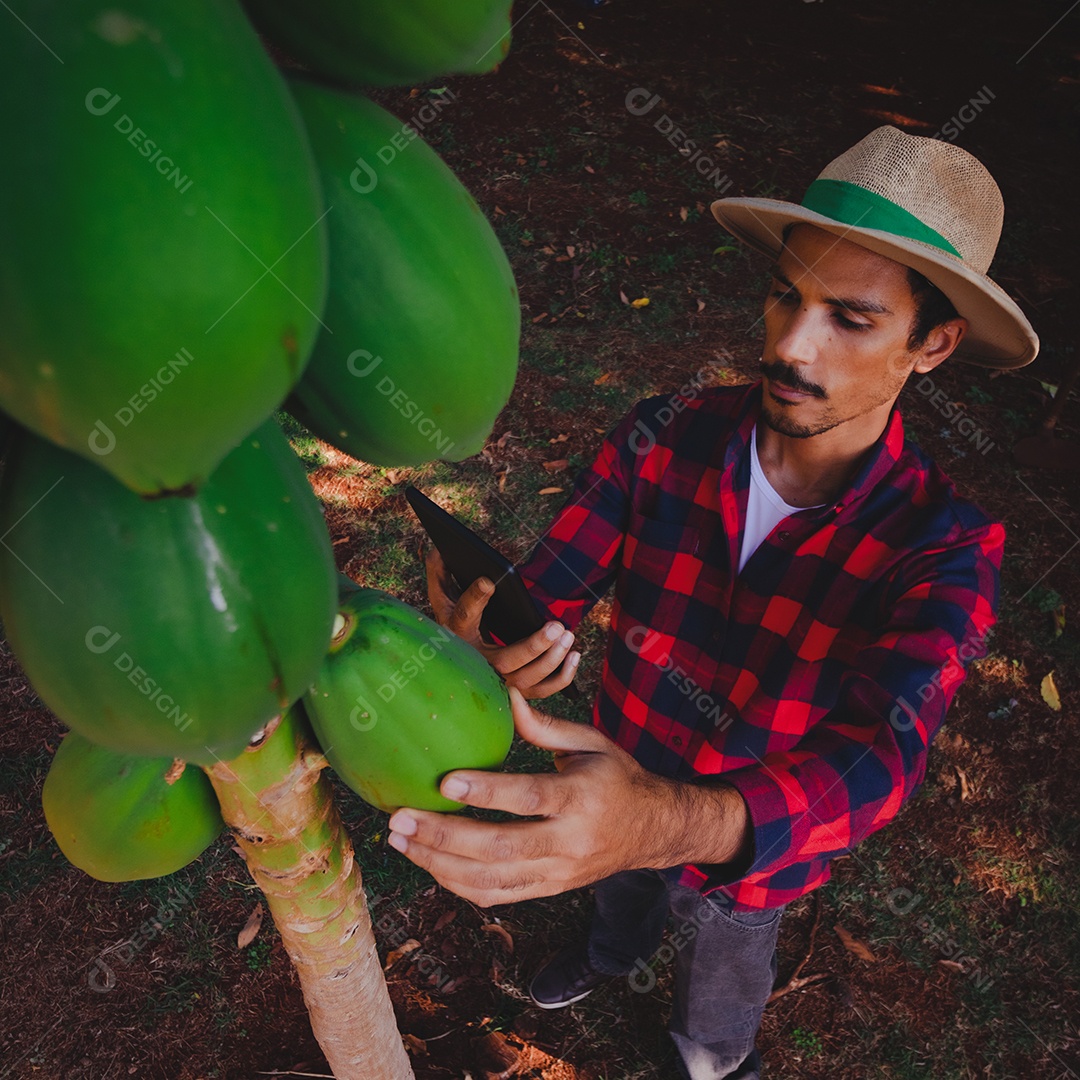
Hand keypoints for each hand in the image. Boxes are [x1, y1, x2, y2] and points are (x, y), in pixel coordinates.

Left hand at [385, 687, 687, 906]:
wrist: (653, 830)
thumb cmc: (617, 777)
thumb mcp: (591, 743)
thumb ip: (544, 725)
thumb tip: (502, 694)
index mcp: (582, 798)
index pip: (529, 798)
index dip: (486, 792)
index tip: (445, 781)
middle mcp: (570, 842)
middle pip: (499, 847)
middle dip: (443, 836)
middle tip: (399, 818)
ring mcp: (558, 873)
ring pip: (490, 880)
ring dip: (438, 863)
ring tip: (400, 841)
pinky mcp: (548, 890)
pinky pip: (496, 895)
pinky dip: (457, 883)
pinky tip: (429, 862)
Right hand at [424, 545, 579, 699]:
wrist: (458, 660)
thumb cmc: (456, 619)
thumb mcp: (444, 597)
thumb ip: (439, 573)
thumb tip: (438, 549)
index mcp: (457, 634)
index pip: (464, 616)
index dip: (475, 598)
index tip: (489, 581)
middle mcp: (477, 663)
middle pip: (505, 661)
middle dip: (533, 646)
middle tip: (556, 626)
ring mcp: (498, 681)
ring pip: (526, 680)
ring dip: (551, 660)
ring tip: (567, 635)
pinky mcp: (517, 690)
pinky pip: (543, 691)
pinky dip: (562, 677)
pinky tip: (575, 654)